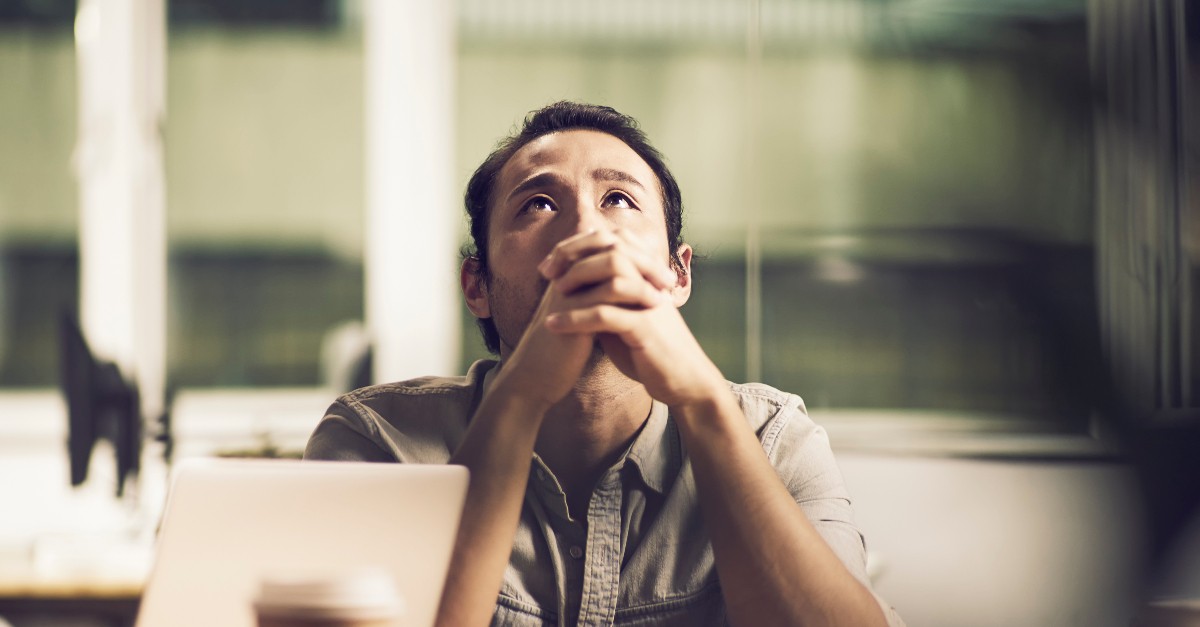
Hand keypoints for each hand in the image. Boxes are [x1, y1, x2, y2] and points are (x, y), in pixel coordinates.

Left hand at [539, 229, 724, 406]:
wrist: (681, 381)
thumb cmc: (649, 350)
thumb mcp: (623, 317)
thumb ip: (604, 299)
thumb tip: (574, 284)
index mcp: (646, 275)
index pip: (612, 240)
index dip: (579, 244)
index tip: (552, 262)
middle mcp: (650, 282)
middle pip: (611, 247)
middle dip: (573, 255)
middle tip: (546, 272)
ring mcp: (649, 302)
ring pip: (611, 274)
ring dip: (576, 280)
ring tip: (552, 294)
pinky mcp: (645, 328)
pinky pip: (606, 315)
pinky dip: (575, 319)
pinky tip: (553, 325)